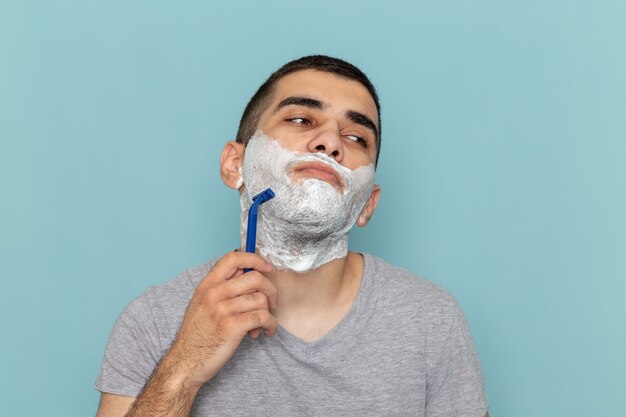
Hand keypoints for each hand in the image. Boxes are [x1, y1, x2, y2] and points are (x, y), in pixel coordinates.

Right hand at [165, 251, 277, 388]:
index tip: (266, 267)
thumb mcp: (202, 303)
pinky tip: (266, 331)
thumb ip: (222, 287)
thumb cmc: (198, 334)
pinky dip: (271, 324)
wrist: (187, 362)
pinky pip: (263, 317)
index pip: (233, 258)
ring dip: (268, 313)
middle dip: (270, 290)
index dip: (254, 259)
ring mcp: (222, 309)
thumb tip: (249, 274)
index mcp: (207, 285)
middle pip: (255, 277)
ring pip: (261, 299)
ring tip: (261, 325)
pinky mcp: (232, 326)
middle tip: (271, 303)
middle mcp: (214, 294)